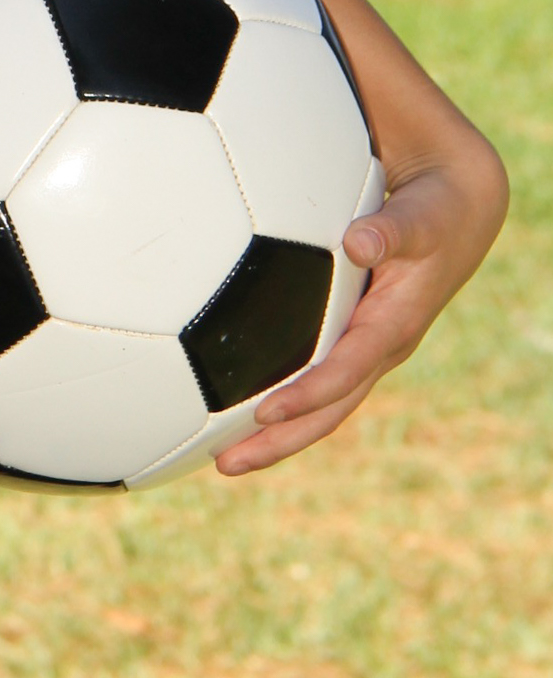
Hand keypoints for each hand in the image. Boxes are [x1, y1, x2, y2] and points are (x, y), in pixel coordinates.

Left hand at [213, 0, 507, 477]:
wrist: (319, 58)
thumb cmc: (318, 39)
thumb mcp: (336, 37)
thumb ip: (327, 46)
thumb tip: (293, 116)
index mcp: (463, 190)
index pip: (432, 232)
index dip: (400, 243)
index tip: (357, 235)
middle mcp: (438, 250)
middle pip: (389, 333)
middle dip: (331, 383)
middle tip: (273, 411)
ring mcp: (397, 285)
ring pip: (351, 365)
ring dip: (296, 416)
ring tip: (230, 456)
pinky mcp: (347, 302)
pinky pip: (311, 355)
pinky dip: (267, 393)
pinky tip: (194, 428)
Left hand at [214, 140, 506, 474]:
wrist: (458, 215)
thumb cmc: (435, 213)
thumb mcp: (421, 218)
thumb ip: (391, 230)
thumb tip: (359, 243)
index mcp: (392, 328)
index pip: (346, 373)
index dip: (308, 395)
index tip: (265, 413)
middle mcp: (377, 349)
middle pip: (328, 410)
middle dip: (281, 441)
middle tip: (227, 464)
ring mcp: (364, 349)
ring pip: (319, 404)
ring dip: (274, 433)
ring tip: (220, 456)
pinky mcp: (351, 339)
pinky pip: (314, 379)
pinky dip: (279, 399)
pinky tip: (231, 403)